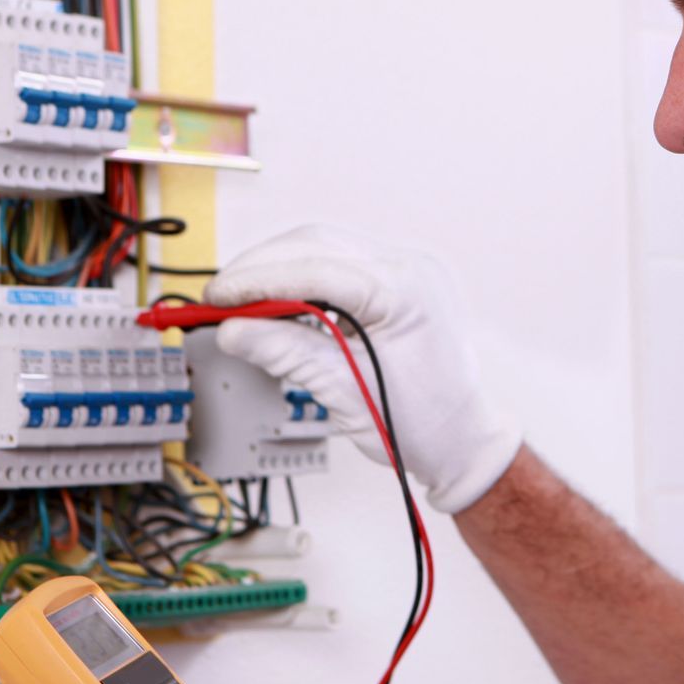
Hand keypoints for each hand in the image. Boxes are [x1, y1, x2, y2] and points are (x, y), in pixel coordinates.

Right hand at [205, 225, 522, 513]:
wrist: (464, 439)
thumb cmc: (422, 426)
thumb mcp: (346, 393)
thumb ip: (288, 354)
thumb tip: (235, 331)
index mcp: (408, 292)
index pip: (318, 268)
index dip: (259, 280)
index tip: (219, 297)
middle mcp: (412, 269)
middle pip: (317, 244)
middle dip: (262, 268)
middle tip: (219, 299)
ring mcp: (410, 270)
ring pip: (326, 246)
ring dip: (280, 268)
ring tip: (242, 301)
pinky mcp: (401, 281)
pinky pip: (342, 263)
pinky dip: (305, 278)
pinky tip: (279, 301)